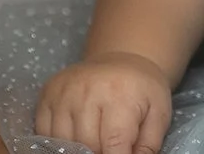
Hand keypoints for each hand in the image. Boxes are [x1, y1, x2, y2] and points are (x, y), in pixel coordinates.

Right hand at [35, 50, 172, 153]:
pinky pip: (45, 132)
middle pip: (87, 146)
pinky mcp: (47, 93)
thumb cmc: (142, 90)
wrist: (122, 58)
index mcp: (120, 95)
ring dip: (79, 147)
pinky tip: (76, 132)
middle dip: (99, 152)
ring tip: (96, 137)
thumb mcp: (158, 114)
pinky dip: (59, 140)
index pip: (113, 145)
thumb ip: (148, 146)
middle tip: (110, 145)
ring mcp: (64, 91)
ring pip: (64, 142)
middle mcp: (87, 91)